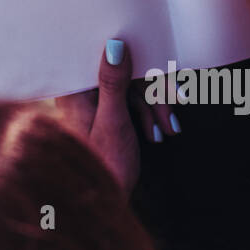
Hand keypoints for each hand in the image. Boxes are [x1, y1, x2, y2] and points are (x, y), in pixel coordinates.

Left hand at [55, 40, 179, 194]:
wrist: (100, 204)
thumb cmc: (103, 166)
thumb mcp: (112, 121)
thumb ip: (113, 82)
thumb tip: (115, 45)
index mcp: (74, 90)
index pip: (107, 58)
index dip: (136, 59)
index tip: (160, 63)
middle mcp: (80, 92)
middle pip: (123, 73)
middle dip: (151, 93)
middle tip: (174, 109)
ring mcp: (92, 103)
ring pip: (131, 88)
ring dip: (153, 107)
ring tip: (168, 131)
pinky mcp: (104, 114)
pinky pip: (130, 102)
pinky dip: (147, 115)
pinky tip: (157, 133)